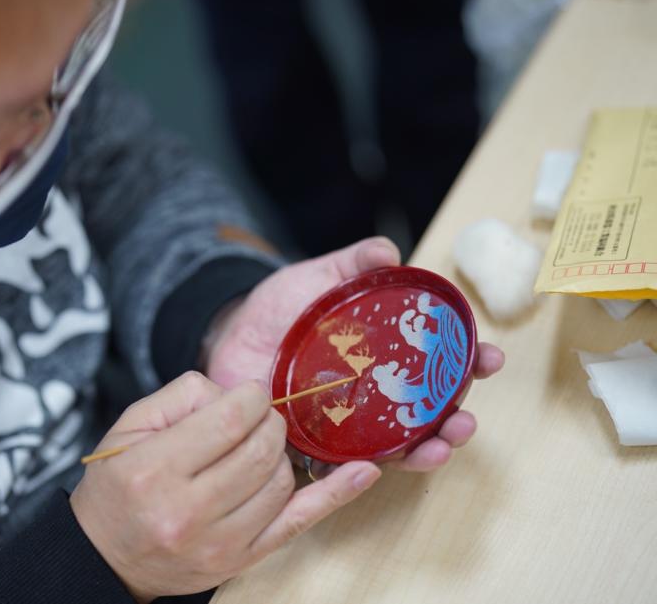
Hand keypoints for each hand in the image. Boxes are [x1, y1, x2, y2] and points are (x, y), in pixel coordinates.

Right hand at [70, 372, 381, 602]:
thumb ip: (183, 396)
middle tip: (256, 418)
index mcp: (156, 470)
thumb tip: (238, 394)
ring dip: (279, 453)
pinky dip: (336, 495)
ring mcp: (220, 543)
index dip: (251, 398)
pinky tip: (363, 472)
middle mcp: (188, 511)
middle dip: (268, 422)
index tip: (250, 395)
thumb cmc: (116, 484)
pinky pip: (299, 523)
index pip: (229, 421)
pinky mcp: (241, 561)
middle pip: (261, 450)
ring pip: (281, 480)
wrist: (105, 556)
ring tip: (258, 447)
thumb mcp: (130, 426)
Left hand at [204, 236, 504, 474]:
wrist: (231, 333)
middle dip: (457, 419)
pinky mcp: (316, 443)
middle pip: (430, 413)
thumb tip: (389, 252)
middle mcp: (379, 392)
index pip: (442, 361)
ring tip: (441, 449)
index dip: (472, 361)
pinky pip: (345, 463)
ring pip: (398, 446)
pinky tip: (377, 468)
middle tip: (467, 420)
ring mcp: (350, 422)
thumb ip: (354, 263)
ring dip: (426, 452)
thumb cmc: (282, 307)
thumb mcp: (320, 277)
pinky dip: (366, 470)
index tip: (490, 357)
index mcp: (390, 353)